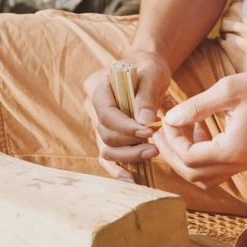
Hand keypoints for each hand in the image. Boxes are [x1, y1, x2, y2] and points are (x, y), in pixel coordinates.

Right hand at [83, 51, 170, 179]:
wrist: (145, 70)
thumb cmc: (148, 68)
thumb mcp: (152, 73)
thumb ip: (146, 96)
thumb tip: (145, 123)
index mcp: (97, 86)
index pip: (105, 113)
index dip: (125, 126)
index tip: (148, 131)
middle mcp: (92, 106)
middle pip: (105, 134)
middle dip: (130, 144)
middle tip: (154, 146)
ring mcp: (97, 123)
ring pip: (105, 149)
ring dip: (128, 156)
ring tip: (152, 153)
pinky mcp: (106, 135)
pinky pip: (106, 157)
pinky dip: (117, 169)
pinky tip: (133, 178)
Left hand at [153, 71, 246, 188]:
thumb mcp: (228, 90)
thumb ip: (195, 107)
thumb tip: (169, 118)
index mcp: (232, 150)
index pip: (188, 157)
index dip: (171, 141)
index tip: (164, 122)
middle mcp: (236, 164)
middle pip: (191, 173)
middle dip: (170, 153)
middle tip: (158, 134)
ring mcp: (240, 164)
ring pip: (201, 176)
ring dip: (182, 158)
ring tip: (172, 134)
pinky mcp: (242, 159)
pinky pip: (213, 169)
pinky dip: (197, 156)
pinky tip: (196, 131)